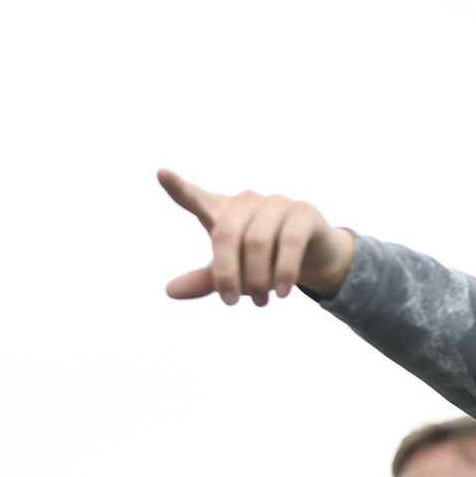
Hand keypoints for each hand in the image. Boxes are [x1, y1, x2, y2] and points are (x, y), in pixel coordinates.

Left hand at [157, 169, 355, 305]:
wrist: (313, 258)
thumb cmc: (265, 262)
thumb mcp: (235, 273)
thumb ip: (206, 280)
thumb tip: (169, 291)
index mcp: (223, 212)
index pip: (195, 198)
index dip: (179, 187)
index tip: (161, 173)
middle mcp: (247, 202)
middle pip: (225, 234)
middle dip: (227, 274)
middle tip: (230, 302)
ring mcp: (276, 204)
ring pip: (256, 241)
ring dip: (257, 278)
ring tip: (261, 302)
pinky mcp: (303, 213)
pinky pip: (289, 242)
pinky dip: (283, 270)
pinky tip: (283, 291)